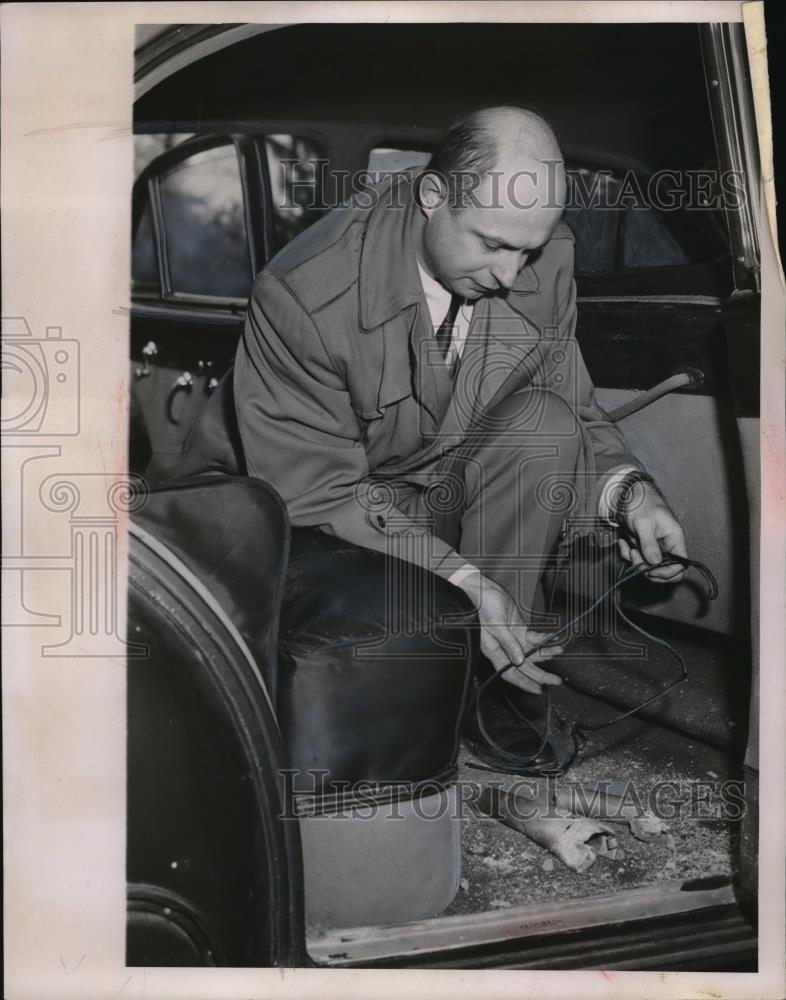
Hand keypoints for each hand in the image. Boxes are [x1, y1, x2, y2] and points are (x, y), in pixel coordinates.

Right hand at [454, 571, 563, 694]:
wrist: (482, 589)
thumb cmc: (482, 606)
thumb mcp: (495, 625)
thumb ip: (508, 643)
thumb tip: (519, 660)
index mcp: (494, 651)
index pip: (510, 673)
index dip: (524, 683)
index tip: (538, 689)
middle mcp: (504, 648)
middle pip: (524, 666)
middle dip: (540, 674)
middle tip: (555, 680)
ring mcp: (512, 639)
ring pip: (531, 653)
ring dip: (545, 655)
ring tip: (558, 653)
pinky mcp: (518, 629)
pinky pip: (532, 638)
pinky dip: (542, 640)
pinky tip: (552, 639)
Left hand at [618, 482, 687, 582]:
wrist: (629, 494)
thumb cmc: (641, 503)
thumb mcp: (644, 522)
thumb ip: (649, 543)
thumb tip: (655, 562)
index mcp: (675, 538)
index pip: (681, 565)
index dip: (668, 573)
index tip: (651, 571)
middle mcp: (667, 545)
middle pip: (665, 570)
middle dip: (649, 569)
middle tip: (635, 558)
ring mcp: (655, 547)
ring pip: (649, 566)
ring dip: (636, 562)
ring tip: (628, 548)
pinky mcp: (643, 547)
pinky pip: (637, 559)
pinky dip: (627, 554)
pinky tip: (623, 543)